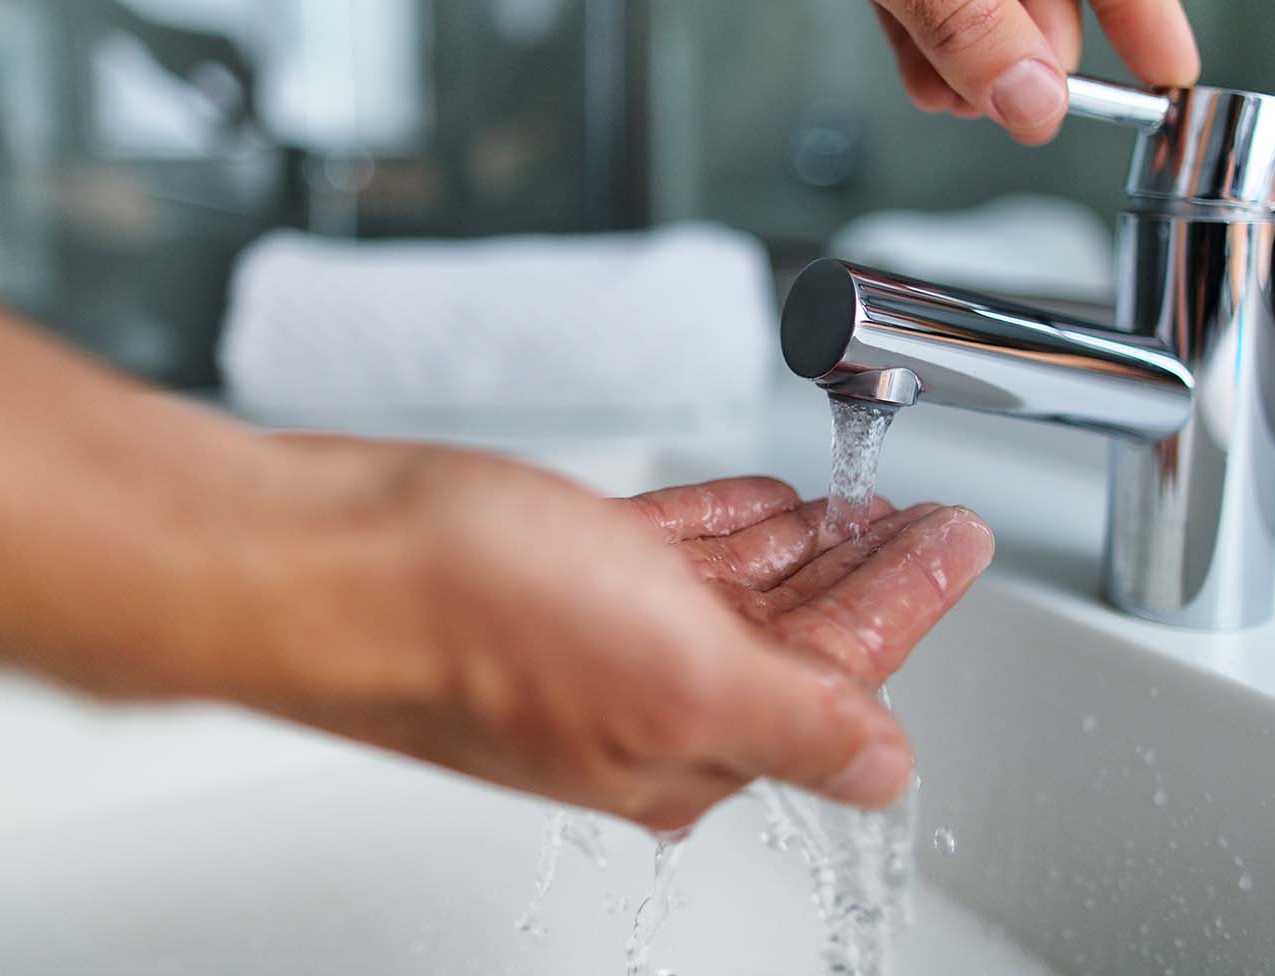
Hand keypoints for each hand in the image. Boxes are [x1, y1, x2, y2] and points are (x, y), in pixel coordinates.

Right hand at [40, 437, 991, 831]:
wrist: (316, 557)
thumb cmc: (466, 618)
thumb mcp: (674, 673)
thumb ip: (796, 720)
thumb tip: (885, 770)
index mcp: (683, 745)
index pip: (837, 675)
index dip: (908, 602)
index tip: (957, 540)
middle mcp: (640, 700)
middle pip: (790, 634)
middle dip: (866, 575)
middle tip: (926, 519)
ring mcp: (589, 633)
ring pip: (729, 590)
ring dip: (801, 546)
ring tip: (857, 503)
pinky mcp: (542, 571)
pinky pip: (660, 548)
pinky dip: (718, 524)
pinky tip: (753, 503)